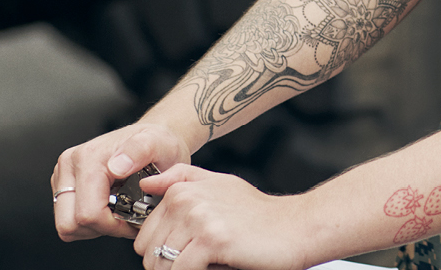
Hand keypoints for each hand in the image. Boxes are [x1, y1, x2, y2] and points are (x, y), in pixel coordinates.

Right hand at [52, 121, 192, 241]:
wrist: (151, 137)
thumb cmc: (156, 143)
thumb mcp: (158, 143)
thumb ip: (141, 151)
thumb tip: (118, 166)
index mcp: (88, 157)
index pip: (88, 214)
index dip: (113, 226)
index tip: (133, 221)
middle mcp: (70, 165)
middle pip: (70, 223)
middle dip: (100, 228)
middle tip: (124, 219)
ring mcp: (63, 176)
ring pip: (66, 225)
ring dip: (93, 227)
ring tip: (117, 213)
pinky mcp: (63, 185)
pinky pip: (66, 220)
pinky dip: (88, 223)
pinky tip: (107, 210)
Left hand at [133, 164, 320, 269]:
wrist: (296, 227)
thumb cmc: (259, 213)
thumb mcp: (220, 185)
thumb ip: (183, 179)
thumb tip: (148, 182)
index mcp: (182, 189)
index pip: (145, 234)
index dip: (162, 251)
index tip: (186, 252)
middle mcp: (186, 199)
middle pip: (149, 252)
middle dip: (168, 264)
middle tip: (199, 261)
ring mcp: (198, 218)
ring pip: (161, 264)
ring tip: (208, 263)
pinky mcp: (211, 240)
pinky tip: (216, 266)